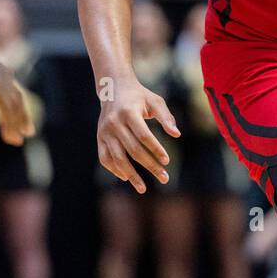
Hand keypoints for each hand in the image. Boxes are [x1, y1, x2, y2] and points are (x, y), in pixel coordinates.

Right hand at [0, 20, 34, 144]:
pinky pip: (5, 108)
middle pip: (16, 96)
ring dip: (17, 124)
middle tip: (27, 131)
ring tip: (18, 140)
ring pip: (14, 105)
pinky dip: (9, 124)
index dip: (12, 100)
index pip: (7, 85)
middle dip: (21, 115)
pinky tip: (9, 137)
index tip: (15, 112)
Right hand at [96, 76, 179, 192]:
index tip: (167, 161)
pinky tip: (126, 177)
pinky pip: (105, 158)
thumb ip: (166, 117)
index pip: (143, 135)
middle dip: (150, 166)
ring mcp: (105, 132)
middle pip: (133, 150)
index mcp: (128, 112)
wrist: (114, 89)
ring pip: (117, 158)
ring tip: (143, 188)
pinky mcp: (99, 138)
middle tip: (164, 178)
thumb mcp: (155, 101)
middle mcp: (114, 123)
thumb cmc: (139, 96)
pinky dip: (114, 169)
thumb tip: (177, 135)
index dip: (156, 149)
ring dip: (131, 175)